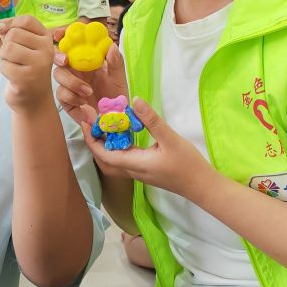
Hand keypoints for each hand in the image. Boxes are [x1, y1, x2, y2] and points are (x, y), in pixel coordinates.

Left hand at [0, 15, 54, 113]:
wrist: (34, 100)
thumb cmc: (26, 69)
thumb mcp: (22, 47)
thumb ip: (11, 33)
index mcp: (46, 39)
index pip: (27, 20)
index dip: (11, 22)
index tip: (2, 29)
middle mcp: (46, 50)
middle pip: (14, 34)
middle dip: (6, 45)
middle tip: (14, 58)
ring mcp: (39, 64)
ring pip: (8, 49)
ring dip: (5, 59)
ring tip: (15, 67)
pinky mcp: (27, 78)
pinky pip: (5, 66)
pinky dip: (5, 71)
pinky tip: (15, 78)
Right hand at [53, 34, 126, 127]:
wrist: (115, 118)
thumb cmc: (116, 95)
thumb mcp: (119, 77)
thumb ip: (116, 61)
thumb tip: (111, 46)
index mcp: (87, 59)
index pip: (72, 43)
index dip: (64, 36)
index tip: (61, 34)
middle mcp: (75, 69)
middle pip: (59, 57)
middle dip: (59, 56)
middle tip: (65, 60)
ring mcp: (69, 84)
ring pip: (58, 75)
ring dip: (72, 81)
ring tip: (88, 91)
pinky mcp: (66, 100)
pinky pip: (61, 94)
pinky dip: (71, 96)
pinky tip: (83, 102)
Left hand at [82, 97, 213, 194]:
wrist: (202, 186)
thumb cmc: (187, 164)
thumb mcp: (170, 139)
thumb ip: (151, 120)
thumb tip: (134, 101)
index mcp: (135, 164)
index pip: (104, 154)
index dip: (91, 139)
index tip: (85, 121)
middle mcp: (132, 170)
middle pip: (104, 160)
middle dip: (94, 142)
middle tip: (92, 122)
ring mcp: (139, 172)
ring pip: (113, 160)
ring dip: (104, 145)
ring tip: (104, 125)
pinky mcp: (145, 170)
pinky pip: (123, 159)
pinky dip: (117, 147)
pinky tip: (123, 133)